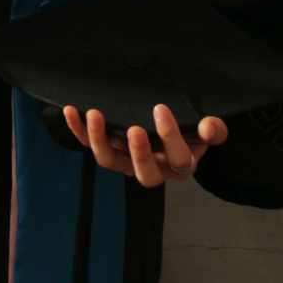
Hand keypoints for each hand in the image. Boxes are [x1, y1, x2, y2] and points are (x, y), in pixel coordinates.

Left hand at [63, 104, 227, 186]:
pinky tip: (71, 110)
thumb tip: (209, 125)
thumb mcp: (203, 132)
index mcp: (180, 164)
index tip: (161, 109)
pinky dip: (78, 129)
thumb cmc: (188, 134)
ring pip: (110, 161)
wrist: (167, 136)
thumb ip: (211, 130)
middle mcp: (153, 169)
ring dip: (99, 139)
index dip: (171, 137)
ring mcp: (126, 162)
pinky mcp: (107, 151)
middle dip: (138, 153)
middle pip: (144, 173)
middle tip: (133, 129)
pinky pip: (88, 145)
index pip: (179, 158)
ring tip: (94, 115)